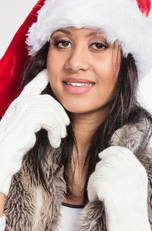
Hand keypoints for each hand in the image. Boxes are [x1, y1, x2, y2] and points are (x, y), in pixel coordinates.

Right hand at [0, 69, 69, 194]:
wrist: (3, 156)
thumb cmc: (14, 144)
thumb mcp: (24, 127)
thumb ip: (34, 116)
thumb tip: (50, 112)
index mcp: (18, 104)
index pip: (32, 86)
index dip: (42, 78)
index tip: (49, 74)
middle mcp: (20, 104)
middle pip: (48, 100)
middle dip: (61, 113)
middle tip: (65, 126)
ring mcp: (23, 111)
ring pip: (51, 110)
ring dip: (60, 126)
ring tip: (60, 137)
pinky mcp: (28, 121)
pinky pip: (50, 120)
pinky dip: (56, 132)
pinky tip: (54, 142)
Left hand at [87, 146, 151, 230]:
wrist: (131, 230)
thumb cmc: (130, 210)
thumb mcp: (135, 185)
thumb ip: (126, 169)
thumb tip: (107, 155)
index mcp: (139, 171)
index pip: (123, 152)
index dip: (110, 151)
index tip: (102, 155)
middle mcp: (131, 172)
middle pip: (107, 160)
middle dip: (100, 170)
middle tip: (100, 183)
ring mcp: (120, 179)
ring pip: (98, 171)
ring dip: (94, 182)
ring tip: (101, 195)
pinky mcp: (108, 187)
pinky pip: (93, 182)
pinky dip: (92, 191)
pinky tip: (99, 200)